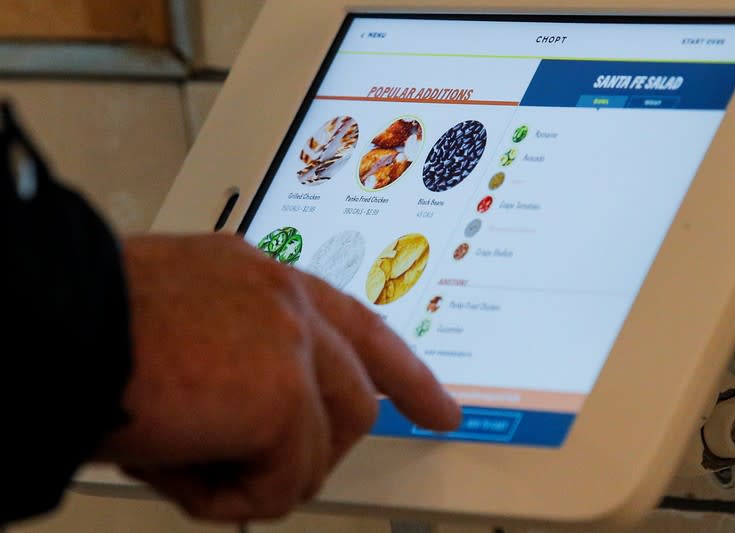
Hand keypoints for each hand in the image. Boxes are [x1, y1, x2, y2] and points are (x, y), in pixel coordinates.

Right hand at [96, 233, 459, 521]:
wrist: (42, 327)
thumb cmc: (88, 333)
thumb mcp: (177, 336)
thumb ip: (236, 369)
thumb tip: (261, 440)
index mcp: (261, 280)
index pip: (356, 326)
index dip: (400, 371)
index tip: (435, 406)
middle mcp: (285, 301)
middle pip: (357, 396)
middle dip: (322, 450)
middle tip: (273, 478)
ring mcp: (290, 342)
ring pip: (327, 443)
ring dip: (266, 474)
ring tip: (200, 470)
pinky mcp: (281, 393)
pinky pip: (285, 480)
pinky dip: (234, 497)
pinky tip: (183, 476)